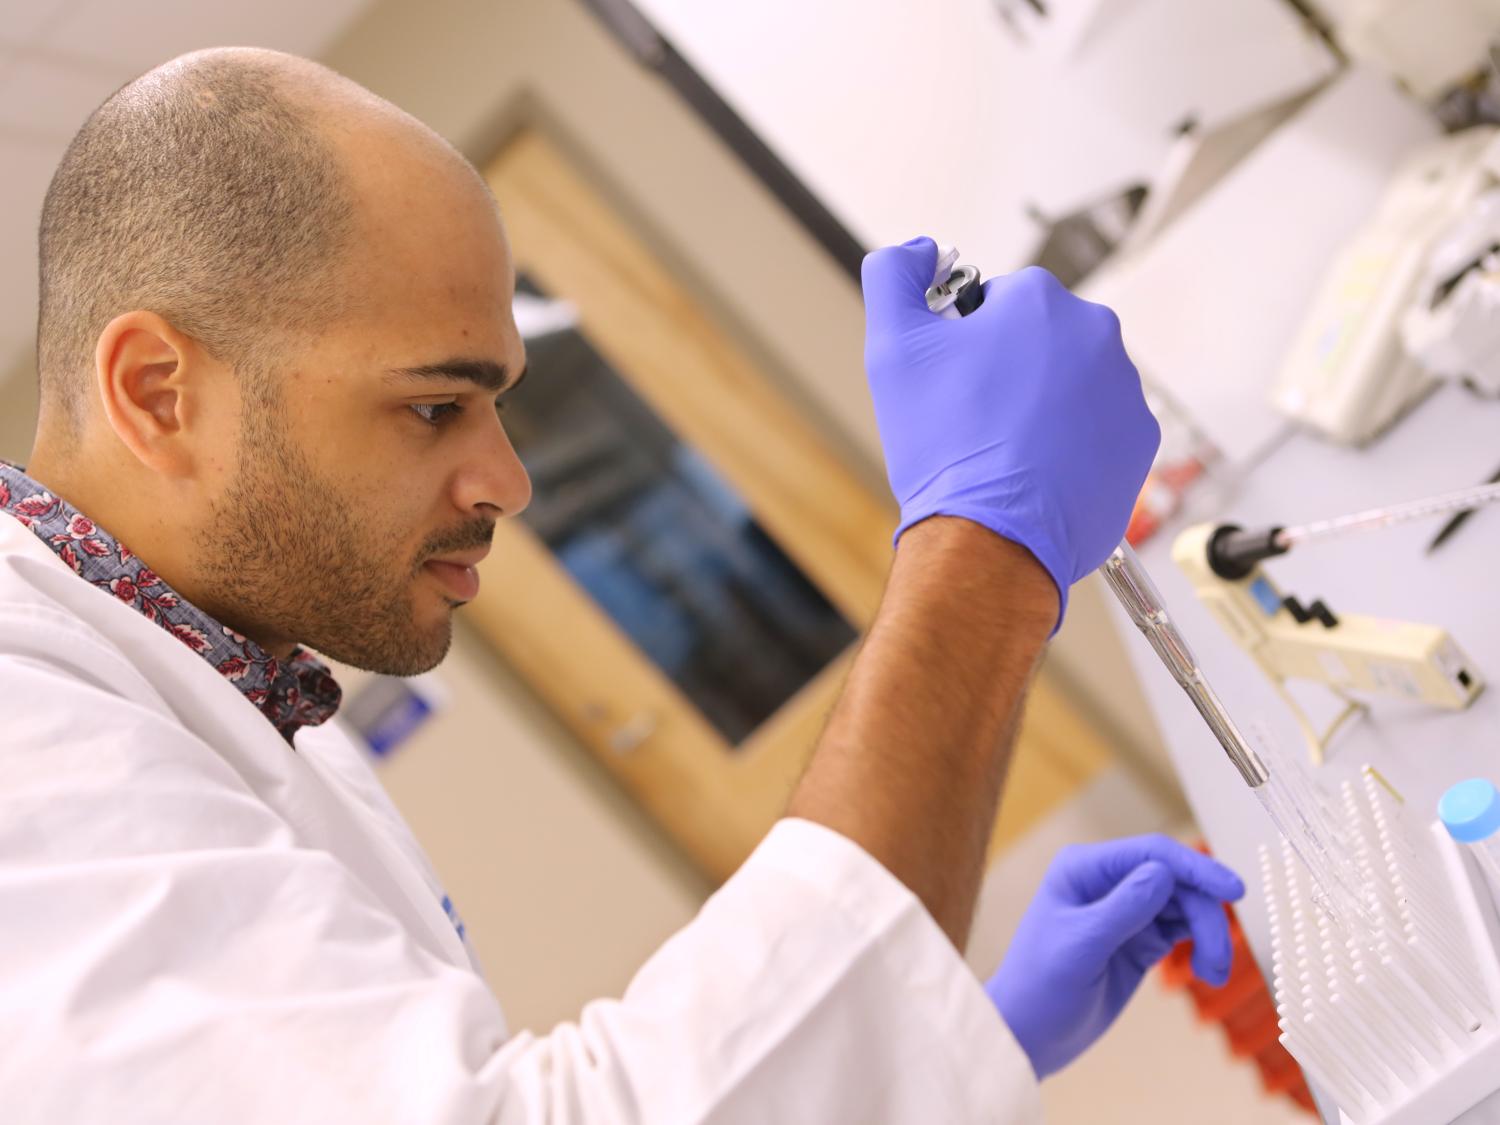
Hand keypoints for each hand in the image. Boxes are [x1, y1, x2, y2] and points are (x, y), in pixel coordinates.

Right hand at [861, 237, 1159, 630]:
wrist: (991, 538)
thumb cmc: (945, 447)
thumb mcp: (892, 348)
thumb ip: (894, 276)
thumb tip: (917, 252)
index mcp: (1040, 302)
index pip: (997, 304)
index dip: (966, 343)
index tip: (954, 383)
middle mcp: (1096, 336)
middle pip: (1041, 342)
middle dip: (1010, 372)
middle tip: (976, 420)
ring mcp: (1125, 391)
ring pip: (1072, 385)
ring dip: (1043, 408)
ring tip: (1007, 452)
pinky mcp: (1139, 443)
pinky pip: (1100, 430)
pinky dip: (1072, 445)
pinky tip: (1037, 473)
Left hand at [984, 834, 1244, 1079]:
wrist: (1029, 1035)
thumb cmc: (1040, 987)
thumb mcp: (1080, 946)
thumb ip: (1122, 909)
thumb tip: (1163, 873)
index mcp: (1084, 869)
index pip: (1151, 853)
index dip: (1195, 867)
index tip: (1233, 889)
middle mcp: (1107, 882)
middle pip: (1176, 880)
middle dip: (1204, 915)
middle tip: (1217, 963)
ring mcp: (1126, 910)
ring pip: (1185, 906)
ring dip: (1208, 935)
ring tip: (1212, 975)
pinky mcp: (1140, 939)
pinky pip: (1183, 929)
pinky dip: (1202, 946)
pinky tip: (1207, 972)